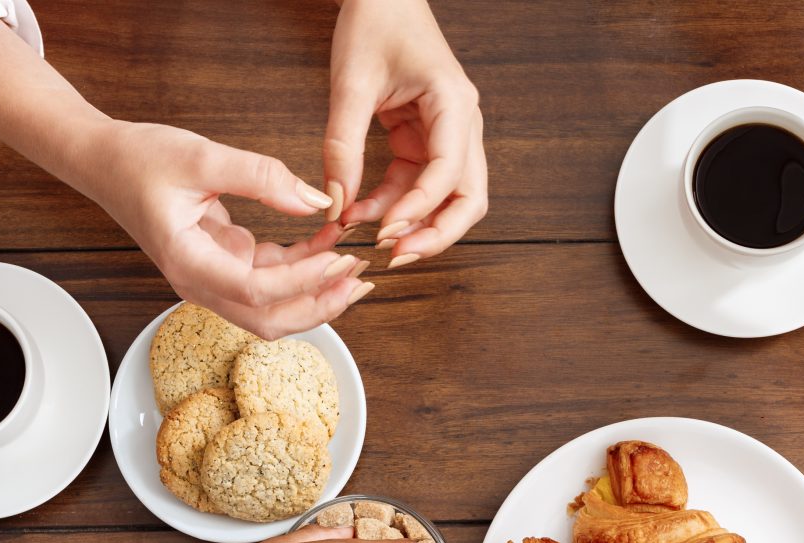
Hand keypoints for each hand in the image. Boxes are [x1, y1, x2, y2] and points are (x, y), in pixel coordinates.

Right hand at [77, 119, 369, 338]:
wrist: (105, 162)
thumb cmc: (139, 159)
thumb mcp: (201, 155)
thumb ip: (261, 176)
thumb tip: (315, 200)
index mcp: (187, 262)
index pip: (254, 292)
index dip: (302, 282)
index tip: (340, 258)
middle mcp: (200, 282)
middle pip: (269, 320)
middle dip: (319, 305)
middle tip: (362, 277)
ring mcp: (212, 278)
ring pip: (272, 308)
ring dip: (315, 292)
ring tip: (355, 264)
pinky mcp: (224, 264)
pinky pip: (270, 279)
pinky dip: (301, 268)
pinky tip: (329, 244)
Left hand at [323, 0, 486, 267]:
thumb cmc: (375, 21)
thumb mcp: (350, 82)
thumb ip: (341, 145)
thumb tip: (335, 203)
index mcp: (454, 104)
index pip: (449, 172)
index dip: (419, 208)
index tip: (384, 231)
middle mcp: (461, 124)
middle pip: (468, 199)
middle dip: (436, 234)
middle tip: (395, 257)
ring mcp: (447, 135)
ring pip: (447, 200)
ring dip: (413, 225)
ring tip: (371, 243)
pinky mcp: (426, 141)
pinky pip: (417, 186)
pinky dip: (393, 206)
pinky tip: (359, 215)